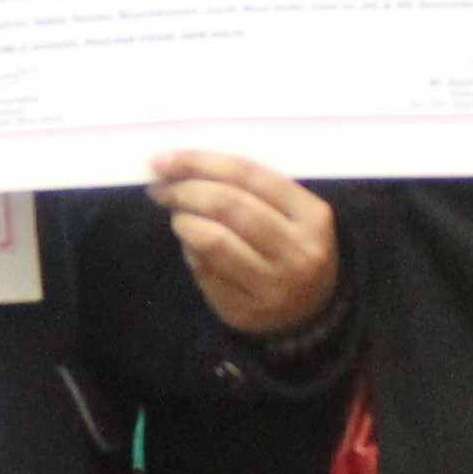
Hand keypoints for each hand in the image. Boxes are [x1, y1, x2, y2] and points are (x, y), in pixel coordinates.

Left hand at [147, 149, 337, 336]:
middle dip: (186, 190)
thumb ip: (250, 188)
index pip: (250, 175)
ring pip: (213, 240)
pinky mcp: (243, 310)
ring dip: (184, 220)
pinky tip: (189, 242)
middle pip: (229, 206)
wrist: (309, 313)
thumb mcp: (292, 214)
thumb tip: (184, 165)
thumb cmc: (291, 247)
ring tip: (176, 214)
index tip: (166, 159)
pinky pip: (204, 271)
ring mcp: (271, 285)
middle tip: (160, 186)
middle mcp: (297, 252)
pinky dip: (189, 249)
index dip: (202, 162)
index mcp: (312, 216)